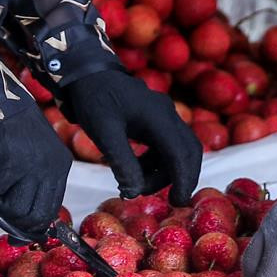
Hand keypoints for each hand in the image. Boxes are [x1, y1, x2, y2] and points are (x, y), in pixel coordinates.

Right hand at [0, 106, 74, 239]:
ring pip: (14, 209)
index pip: (51, 210)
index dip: (34, 227)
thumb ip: (34, 187)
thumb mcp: (36, 158)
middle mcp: (51, 167)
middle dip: (11, 220)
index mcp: (61, 166)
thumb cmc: (13, 133)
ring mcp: (32, 166)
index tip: (19, 236)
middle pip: (33, 216)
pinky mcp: (11, 164)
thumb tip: (25, 232)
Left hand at [59, 68, 201, 203]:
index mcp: (158, 116)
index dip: (183, 180)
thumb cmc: (94, 100)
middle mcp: (167, 114)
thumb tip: (134, 192)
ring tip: (134, 186)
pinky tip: (132, 170)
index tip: (179, 203)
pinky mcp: (156, 119)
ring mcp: (163, 115)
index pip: (181, 153)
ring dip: (162, 172)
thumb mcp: (104, 132)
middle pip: (189, 151)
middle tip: (170, 201)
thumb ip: (122, 162)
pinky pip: (165, 145)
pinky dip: (155, 163)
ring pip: (177, 150)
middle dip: (181, 177)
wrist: (87, 73)